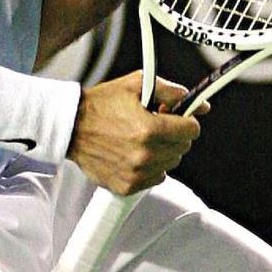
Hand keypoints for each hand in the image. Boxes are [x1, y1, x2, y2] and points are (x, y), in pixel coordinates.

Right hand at [67, 71, 204, 195]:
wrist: (71, 127)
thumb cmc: (101, 104)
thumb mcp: (137, 85)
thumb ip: (172, 92)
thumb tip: (201, 105)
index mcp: (150, 129)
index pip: (191, 130)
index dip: (184, 120)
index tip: (174, 118)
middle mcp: (145, 155)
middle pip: (182, 148)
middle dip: (173, 135)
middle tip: (154, 126)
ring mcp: (136, 173)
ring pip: (170, 164)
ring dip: (162, 152)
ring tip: (140, 139)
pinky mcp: (127, 186)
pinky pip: (155, 179)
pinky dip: (149, 168)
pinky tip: (133, 154)